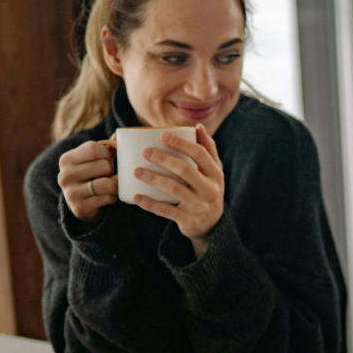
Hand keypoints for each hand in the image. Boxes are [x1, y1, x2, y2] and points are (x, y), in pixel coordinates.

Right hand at [58, 135, 117, 221]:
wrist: (80, 202)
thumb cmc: (91, 174)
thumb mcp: (94, 158)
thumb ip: (106, 146)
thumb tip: (118, 135)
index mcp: (67, 159)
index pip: (94, 148)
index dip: (108, 152)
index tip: (109, 157)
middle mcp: (65, 175)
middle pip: (104, 166)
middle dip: (112, 170)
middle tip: (109, 174)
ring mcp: (70, 193)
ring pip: (107, 184)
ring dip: (115, 185)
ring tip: (112, 184)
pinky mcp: (79, 208)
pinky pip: (107, 198)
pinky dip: (112, 197)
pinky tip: (108, 196)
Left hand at [133, 123, 223, 258]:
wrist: (212, 226)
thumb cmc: (208, 191)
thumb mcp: (214, 172)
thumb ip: (208, 150)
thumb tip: (198, 126)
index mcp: (216, 174)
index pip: (200, 153)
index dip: (181, 143)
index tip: (162, 135)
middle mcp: (210, 189)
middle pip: (185, 169)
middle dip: (163, 158)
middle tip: (145, 152)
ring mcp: (200, 206)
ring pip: (174, 189)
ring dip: (153, 178)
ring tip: (137, 171)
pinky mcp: (189, 220)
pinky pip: (166, 211)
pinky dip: (150, 204)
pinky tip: (136, 197)